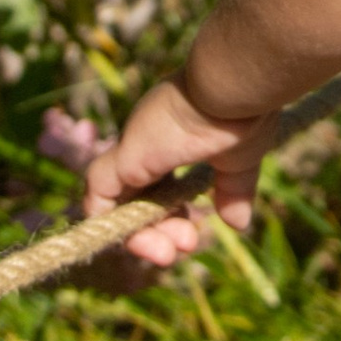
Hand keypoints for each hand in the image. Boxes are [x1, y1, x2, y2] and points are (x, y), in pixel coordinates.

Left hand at [81, 74, 278, 271]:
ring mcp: (134, 151)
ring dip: (142, 238)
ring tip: (170, 253)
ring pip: (119, 205)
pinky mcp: (124, 158)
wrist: (233, 88)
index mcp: (174, 141)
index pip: (160, 188)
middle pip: (141, 200)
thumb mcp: (239, 160)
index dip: (173, 217)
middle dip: (161, 233)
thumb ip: (233, 190)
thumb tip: (237, 223)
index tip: (193, 236)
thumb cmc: (241, 114)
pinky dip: (108, 223)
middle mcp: (148, 145)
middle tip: (186, 246)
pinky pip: (98, 197)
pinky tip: (136, 240)